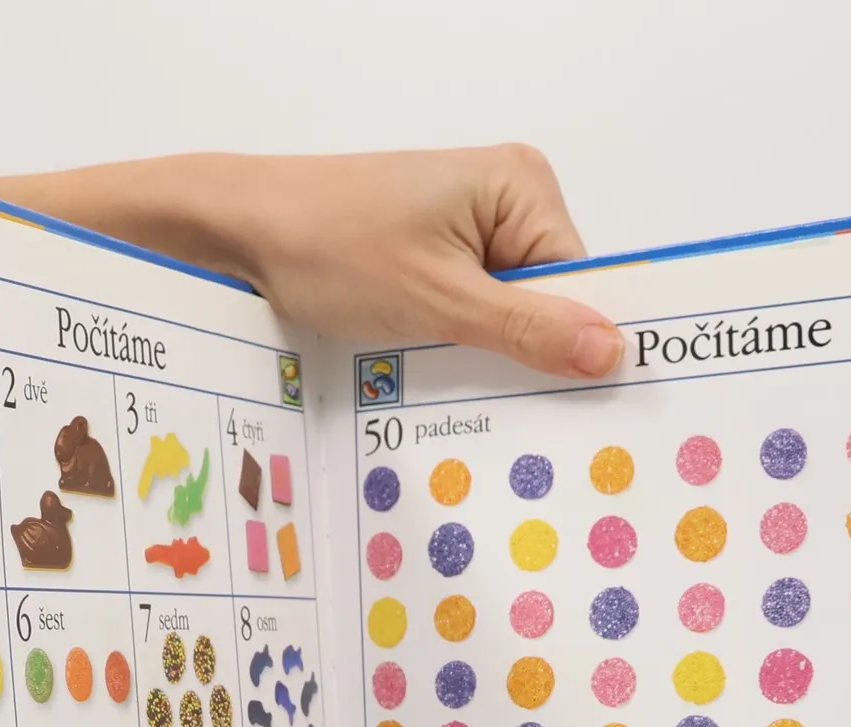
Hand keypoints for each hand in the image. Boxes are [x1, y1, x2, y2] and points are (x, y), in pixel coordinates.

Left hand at [0, 146, 621, 379]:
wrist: (240, 234)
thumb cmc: (328, 246)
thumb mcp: (436, 302)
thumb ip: (526, 330)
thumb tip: (610, 351)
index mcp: (521, 186)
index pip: (583, 284)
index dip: (579, 348)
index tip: (583, 410)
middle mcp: (504, 199)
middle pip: (549, 304)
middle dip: (529, 358)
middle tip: (514, 416)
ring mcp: (467, 229)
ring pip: (507, 318)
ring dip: (486, 360)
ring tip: (457, 388)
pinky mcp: (434, 258)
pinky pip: (470, 316)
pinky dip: (456, 349)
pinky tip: (434, 375)